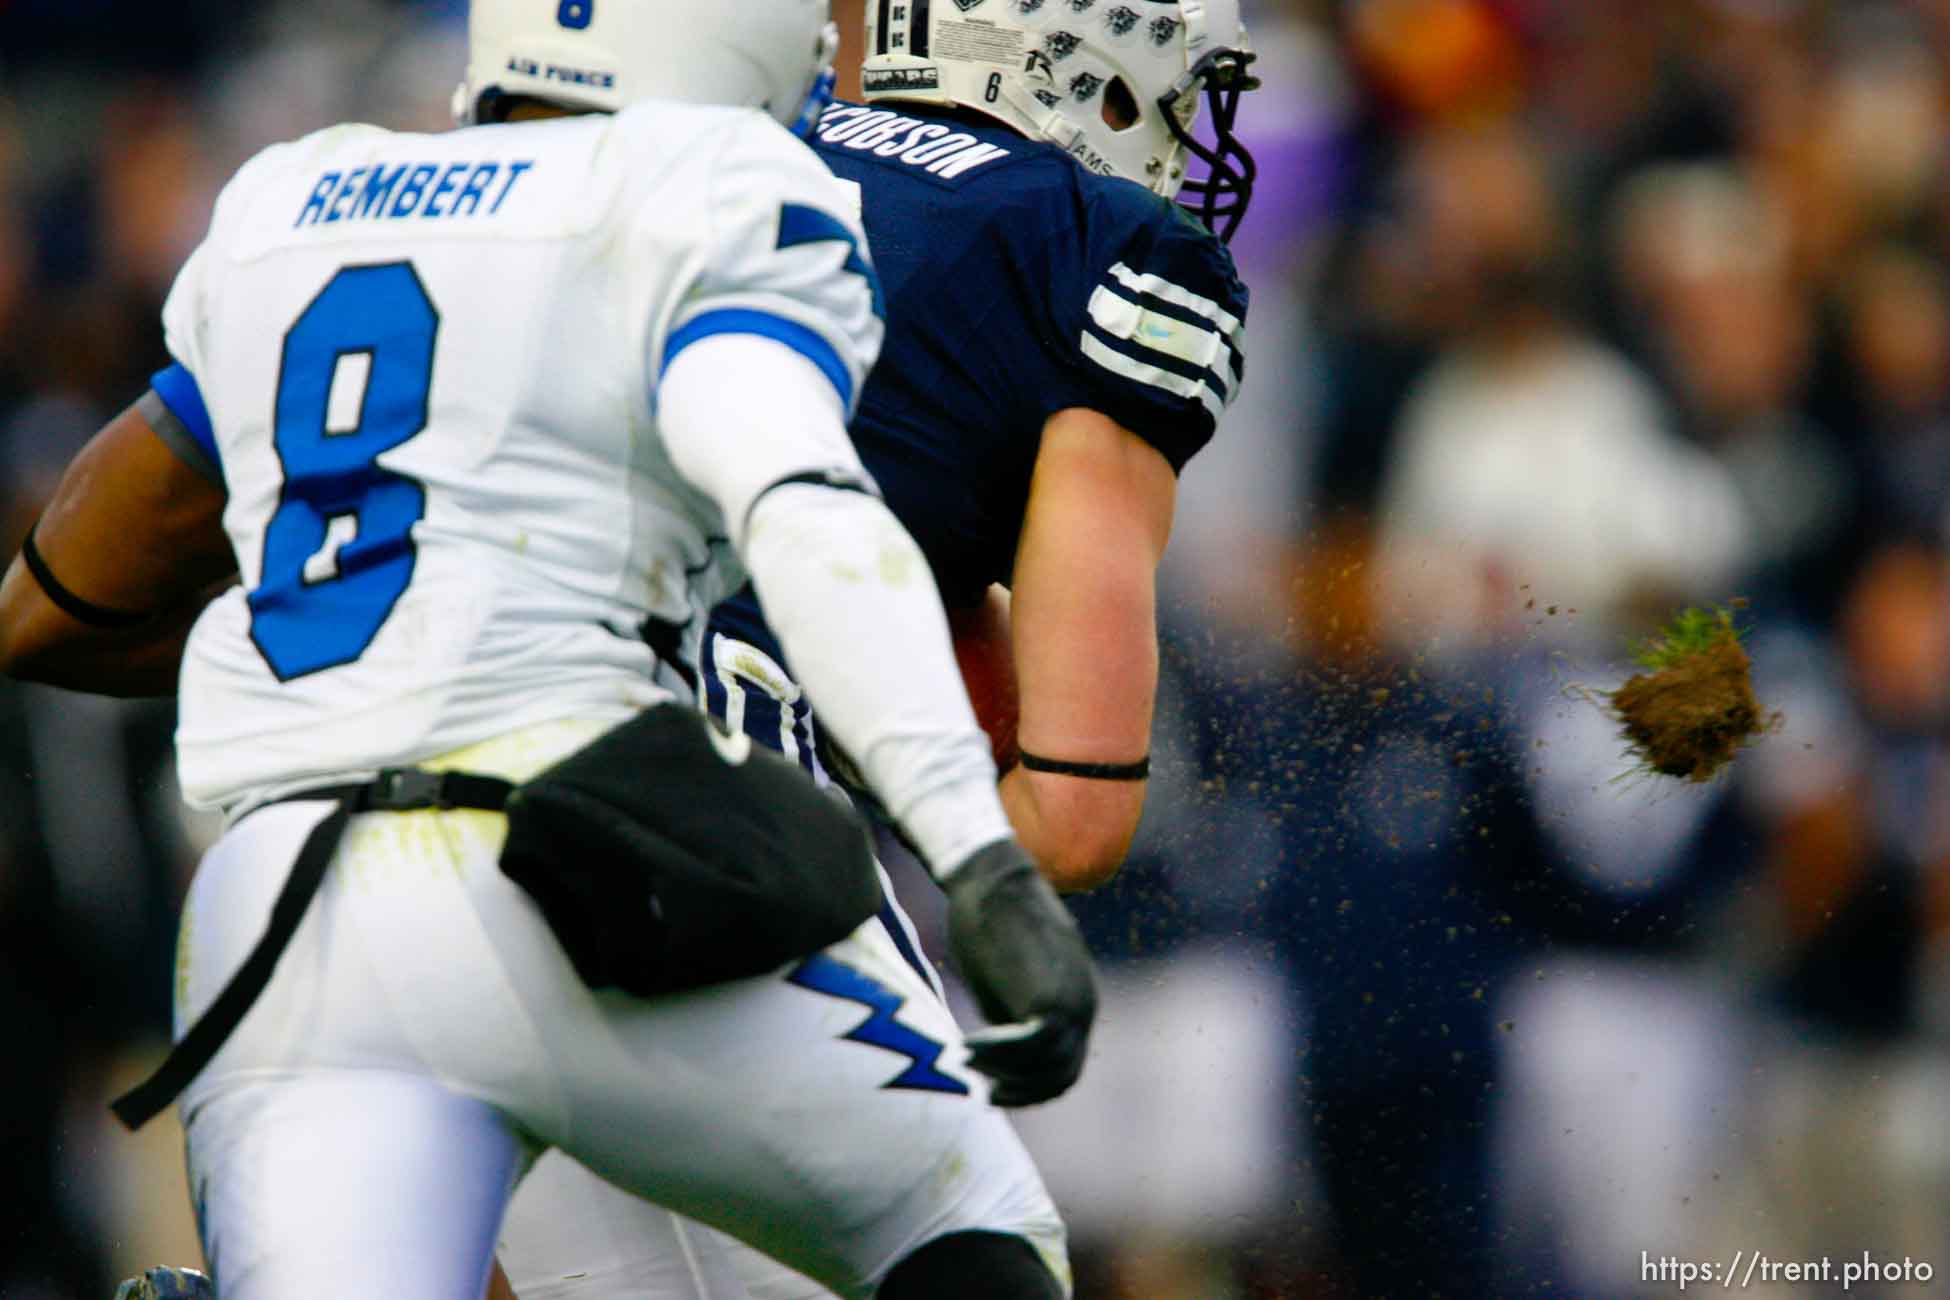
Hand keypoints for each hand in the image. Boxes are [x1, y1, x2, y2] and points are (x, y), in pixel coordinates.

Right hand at [944, 839, 1096, 1105]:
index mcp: (1075, 999)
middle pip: (1062, 1074)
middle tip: (983, 1091)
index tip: (995, 1088)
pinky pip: (1032, 1046)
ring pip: (1049, 1067)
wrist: (993, 876)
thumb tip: (1000, 1048)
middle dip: (1021, 1090)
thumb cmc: (990, 920)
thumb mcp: (1008, 977)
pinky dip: (999, 1055)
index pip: (1066, 1066)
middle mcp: (1082, 1004)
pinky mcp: (1050, 993)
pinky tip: (968, 1048)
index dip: (1032, 1087)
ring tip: (968, 1061)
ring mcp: (1072, 1000)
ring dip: (1006, 1074)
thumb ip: (1014, 1012)